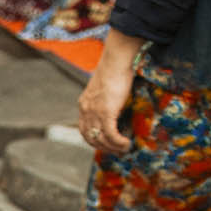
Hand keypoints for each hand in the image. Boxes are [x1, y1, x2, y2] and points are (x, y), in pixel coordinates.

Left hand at [78, 30, 141, 155]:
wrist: (116, 59)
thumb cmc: (115, 68)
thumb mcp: (106, 87)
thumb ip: (106, 98)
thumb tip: (115, 105)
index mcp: (84, 104)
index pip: (84, 129)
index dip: (94, 140)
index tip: (106, 145)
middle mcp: (85, 110)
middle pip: (90, 137)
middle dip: (103, 147)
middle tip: (117, 151)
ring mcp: (94, 112)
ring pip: (100, 139)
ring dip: (113, 147)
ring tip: (124, 149)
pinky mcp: (105, 112)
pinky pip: (110, 135)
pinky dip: (118, 142)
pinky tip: (126, 144)